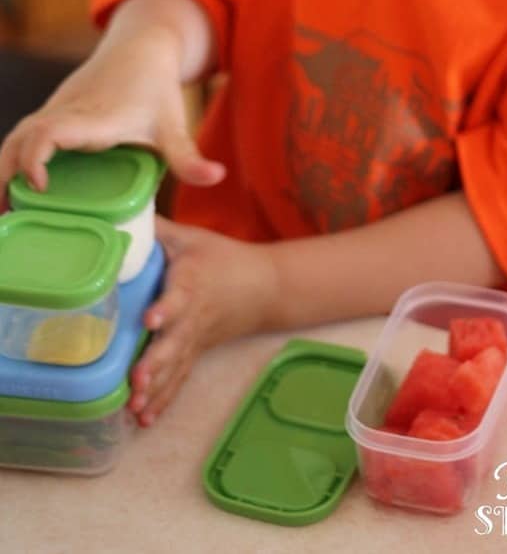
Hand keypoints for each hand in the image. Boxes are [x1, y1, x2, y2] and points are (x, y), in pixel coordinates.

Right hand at [0, 33, 223, 202]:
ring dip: (4, 168)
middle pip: (20, 137)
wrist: (141, 46)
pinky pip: (23, 134)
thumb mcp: (174, 125)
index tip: (39, 186)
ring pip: (16, 135)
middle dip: (6, 173)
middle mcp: (67, 112)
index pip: (50, 132)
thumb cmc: (156, 87)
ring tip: (3, 209)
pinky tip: (14, 189)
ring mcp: (56, 110)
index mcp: (94, 117)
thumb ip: (188, 157)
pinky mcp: (53, 112)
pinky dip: (12, 159)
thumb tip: (217, 178)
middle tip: (5, 214)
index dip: (35, 158)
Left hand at [128, 216, 277, 425]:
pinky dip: (164, 400)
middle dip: (156, 362)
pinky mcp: (195, 353)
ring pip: (176, 366)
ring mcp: (196, 339)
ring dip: (156, 388)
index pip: (179, 295)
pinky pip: (179, 379)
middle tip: (136, 380)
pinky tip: (145, 419)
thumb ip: (155, 229)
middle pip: (175, 341)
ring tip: (134, 408)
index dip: (165, 308)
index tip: (150, 320)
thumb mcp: (190, 237)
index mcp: (192, 282)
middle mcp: (194, 315)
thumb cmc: (221, 257)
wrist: (264, 286)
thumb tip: (117, 212)